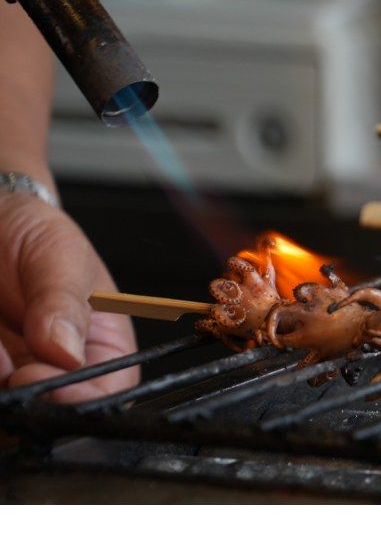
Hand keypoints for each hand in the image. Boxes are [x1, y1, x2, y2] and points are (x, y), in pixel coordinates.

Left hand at [0, 192, 137, 401]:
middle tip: (2, 360)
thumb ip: (64, 301)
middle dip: (18, 391)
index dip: (73, 399)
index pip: (103, 394)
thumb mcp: (60, 256)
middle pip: (46, 414)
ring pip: (6, 415)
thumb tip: (66, 353)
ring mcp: (13, 376)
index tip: (32, 375)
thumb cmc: (35, 233)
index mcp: (101, 349)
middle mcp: (57, 372)